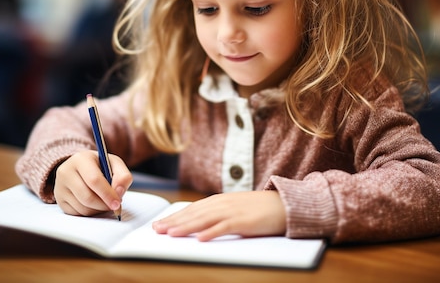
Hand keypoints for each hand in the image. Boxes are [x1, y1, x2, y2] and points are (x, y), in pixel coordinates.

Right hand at [53, 150, 132, 215]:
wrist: (80, 168)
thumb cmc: (99, 166)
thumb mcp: (114, 164)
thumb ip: (123, 176)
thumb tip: (119, 192)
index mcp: (80, 159)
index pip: (94, 180)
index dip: (108, 194)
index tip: (118, 203)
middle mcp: (66, 172)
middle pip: (87, 197)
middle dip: (104, 204)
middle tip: (114, 206)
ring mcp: (60, 187)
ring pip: (83, 208)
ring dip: (98, 209)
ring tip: (104, 202)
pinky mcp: (59, 200)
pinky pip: (77, 213)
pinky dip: (90, 212)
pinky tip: (94, 204)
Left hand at [152, 190, 285, 240]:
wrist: (282, 204)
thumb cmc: (258, 208)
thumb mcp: (233, 207)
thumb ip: (217, 213)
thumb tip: (198, 224)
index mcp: (218, 200)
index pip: (191, 209)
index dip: (174, 216)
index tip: (159, 224)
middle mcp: (222, 204)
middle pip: (193, 214)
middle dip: (174, 222)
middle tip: (157, 230)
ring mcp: (232, 212)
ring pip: (204, 220)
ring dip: (187, 227)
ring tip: (171, 234)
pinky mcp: (243, 221)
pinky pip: (224, 227)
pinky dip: (211, 233)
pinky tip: (200, 239)